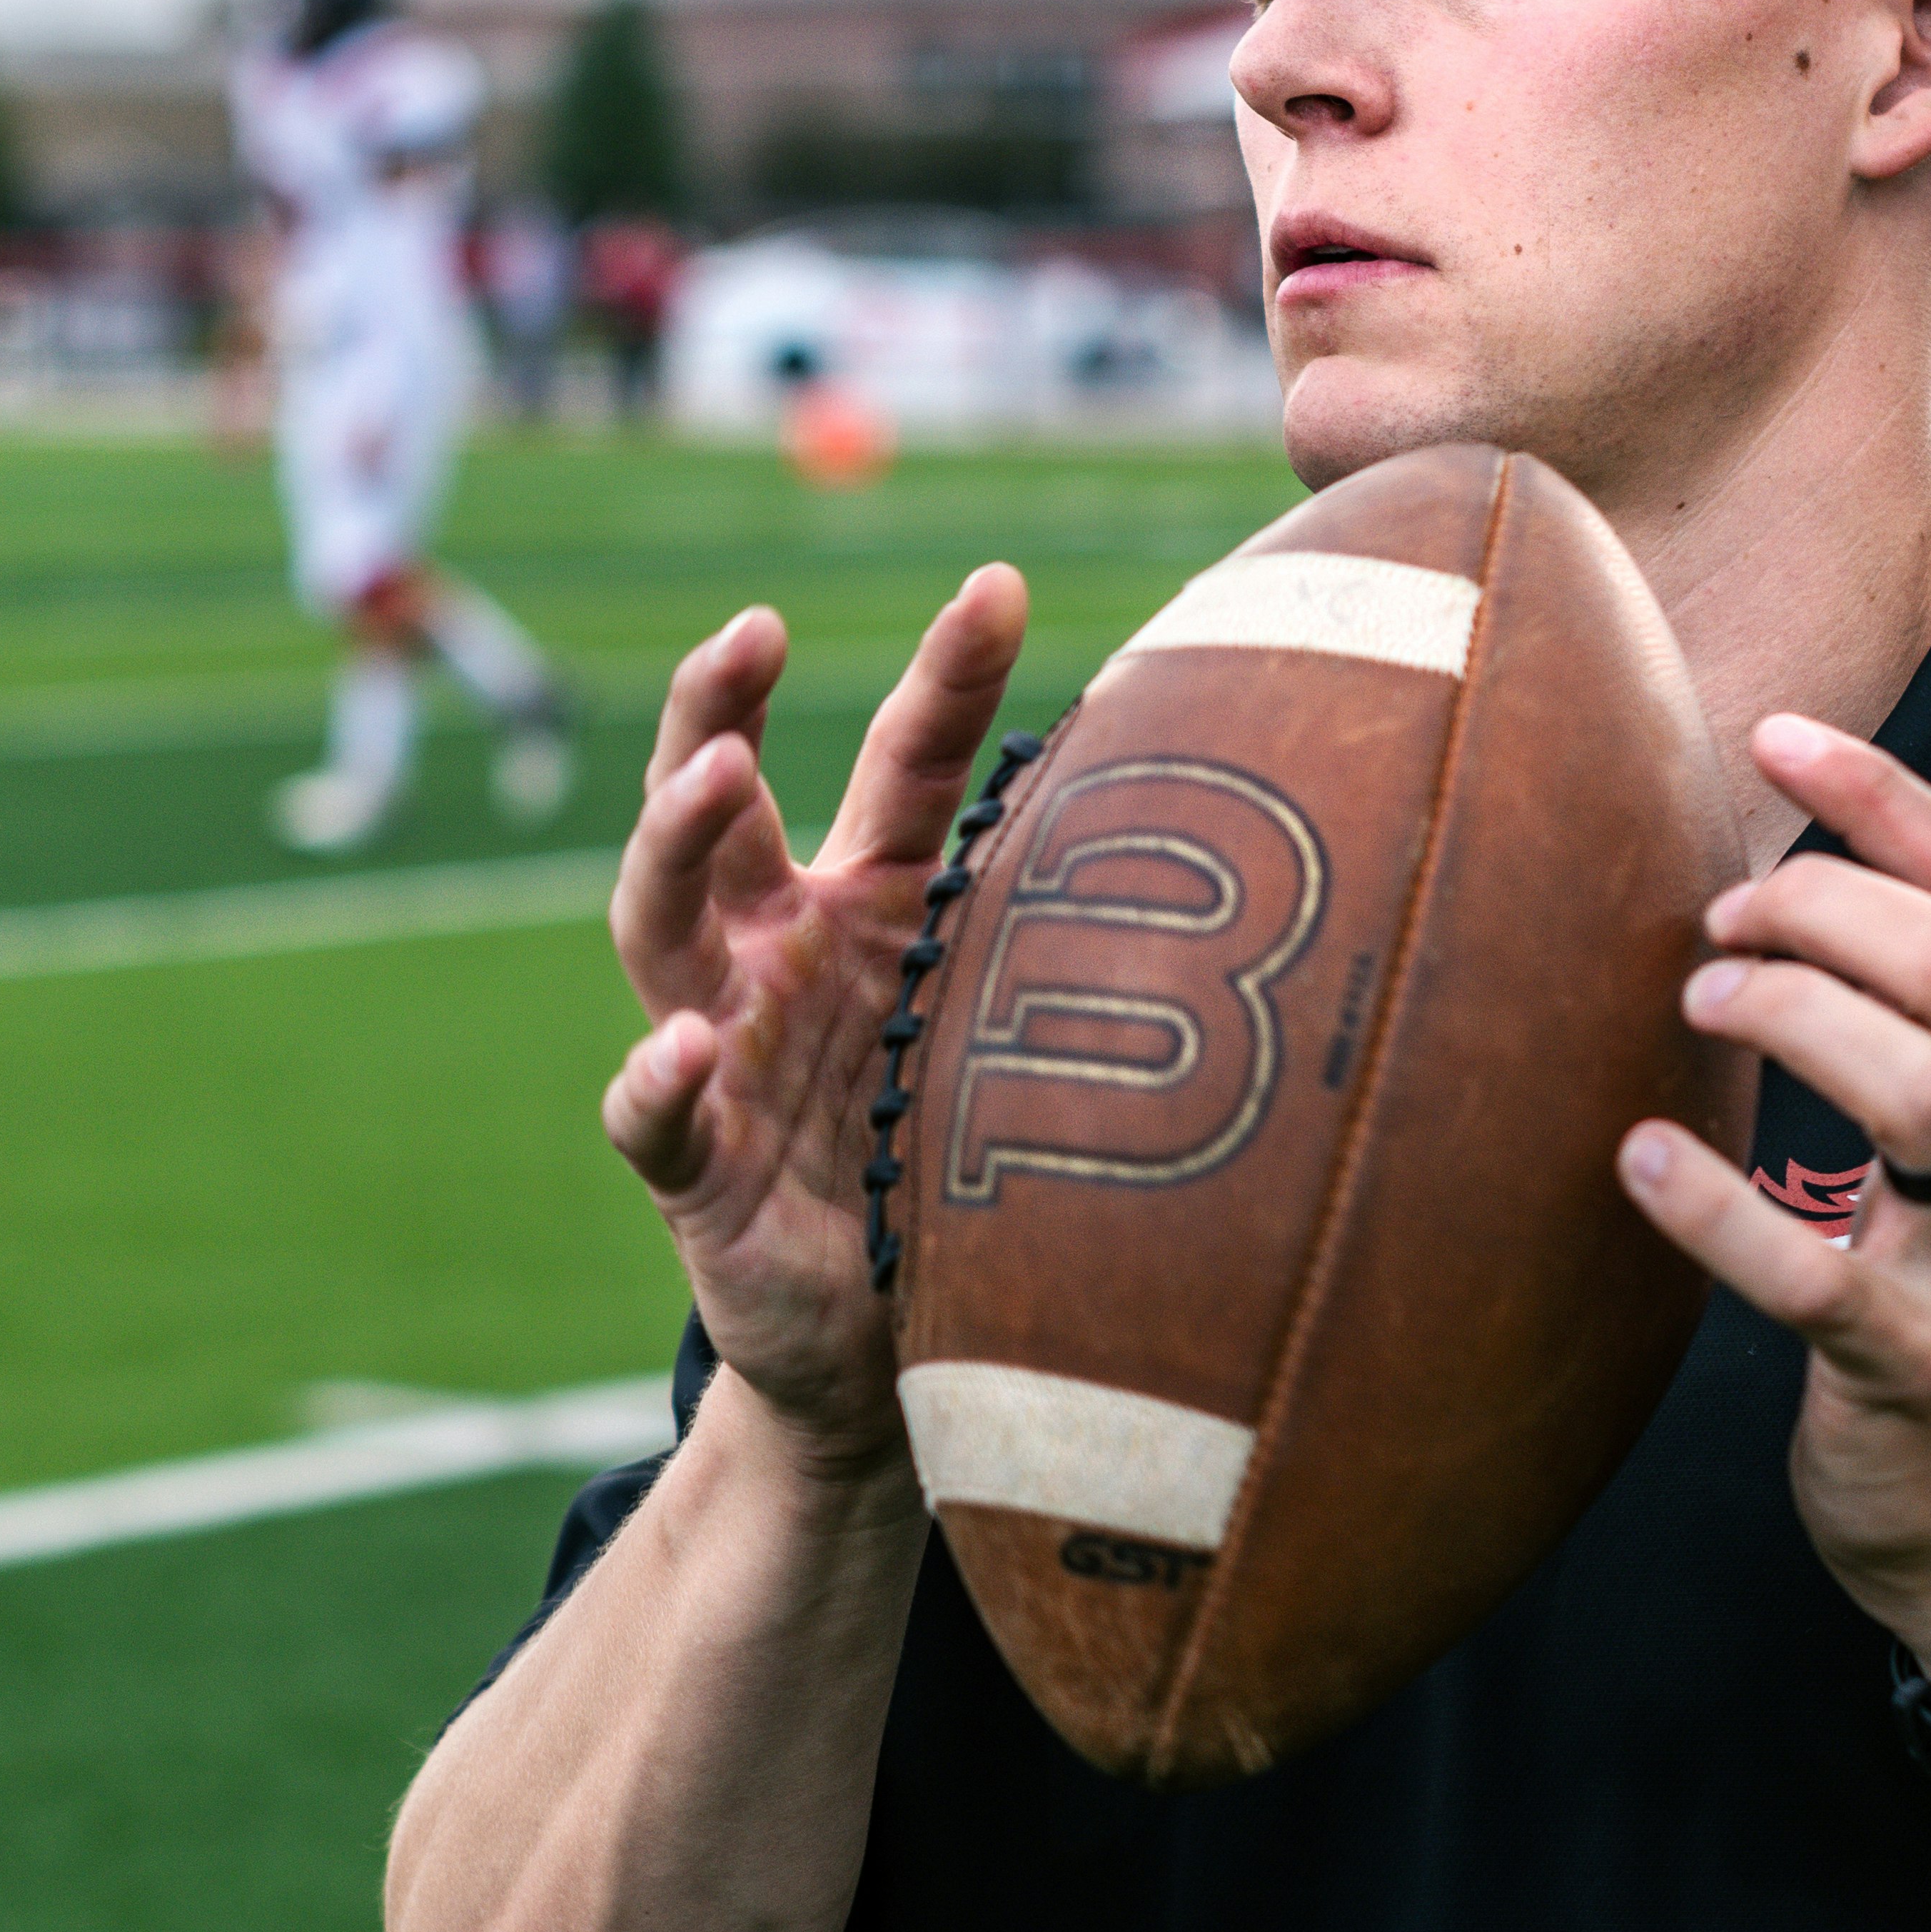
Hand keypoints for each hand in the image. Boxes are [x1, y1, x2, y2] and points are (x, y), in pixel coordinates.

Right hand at [601, 568, 1032, 1477]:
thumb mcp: (1027, 1032)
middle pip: (723, 800)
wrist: (889, 1349)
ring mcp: (722, 1045)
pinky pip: (654, 1110)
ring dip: (676, 838)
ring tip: (716, 777)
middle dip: (726, 705)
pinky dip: (660, 1077)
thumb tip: (1277, 833)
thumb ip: (1092, 943)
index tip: (1000, 582)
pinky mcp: (692, 1163)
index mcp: (871, 902)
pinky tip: (684, 1051)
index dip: (947, 675)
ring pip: (661, 919)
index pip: (902, 760)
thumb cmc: (957, 1162)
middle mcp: (778, 951)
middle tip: (753, 626)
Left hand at [1616, 715, 1930, 1683]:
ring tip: (1693, 1011)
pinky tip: (1643, 1169)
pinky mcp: (1919, 1372)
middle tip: (1716, 927)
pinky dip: (1719, 1214)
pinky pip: (1816, 1280)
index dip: (1884, 801)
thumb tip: (1787, 885)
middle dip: (1825, 908)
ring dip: (1791, 1021)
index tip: (1775, 739)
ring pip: (1924, 1090)